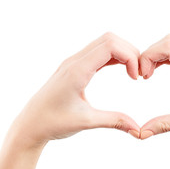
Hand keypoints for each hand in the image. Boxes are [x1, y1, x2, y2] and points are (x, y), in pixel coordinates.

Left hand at [10, 32, 140, 148]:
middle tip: (138, 74)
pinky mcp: (74, 67)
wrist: (30, 125)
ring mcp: (74, 62)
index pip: (110, 45)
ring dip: (122, 53)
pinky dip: (114, 57)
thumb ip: (114, 121)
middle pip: (110, 39)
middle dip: (130, 52)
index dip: (130, 57)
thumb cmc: (53, 122)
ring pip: (104, 43)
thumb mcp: (87, 122)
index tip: (136, 78)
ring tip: (133, 72)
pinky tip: (122, 70)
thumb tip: (138, 129)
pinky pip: (98, 53)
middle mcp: (75, 61)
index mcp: (77, 70)